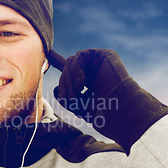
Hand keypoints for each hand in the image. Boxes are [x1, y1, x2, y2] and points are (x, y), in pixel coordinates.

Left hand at [51, 48, 167, 153]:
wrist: (118, 111)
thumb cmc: (100, 112)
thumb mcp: (76, 106)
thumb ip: (65, 96)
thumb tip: (56, 89)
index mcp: (88, 81)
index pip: (71, 70)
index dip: (58, 62)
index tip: (49, 54)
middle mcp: (93, 70)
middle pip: (67, 68)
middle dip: (64, 83)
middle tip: (70, 98)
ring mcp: (99, 62)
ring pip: (71, 61)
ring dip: (70, 78)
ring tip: (77, 92)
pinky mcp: (105, 55)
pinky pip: (81, 55)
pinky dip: (76, 70)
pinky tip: (83, 84)